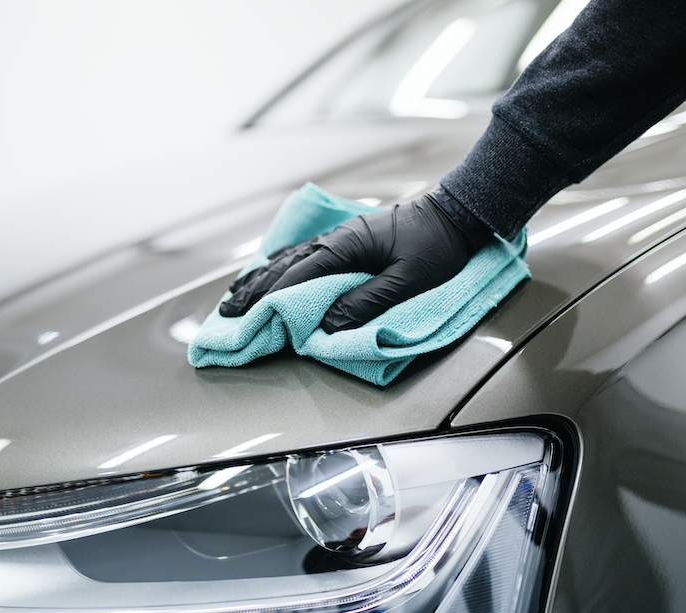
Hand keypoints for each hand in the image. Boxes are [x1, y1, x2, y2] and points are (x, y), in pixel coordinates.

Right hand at [219, 187, 493, 332]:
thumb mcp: (409, 281)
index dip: (271, 300)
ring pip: (291, 260)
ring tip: (237, 297)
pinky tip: (270, 273)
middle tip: (227, 313)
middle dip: (255, 291)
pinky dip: (281, 268)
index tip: (246, 319)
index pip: (300, 277)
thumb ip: (367, 302)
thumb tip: (327, 325)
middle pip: (285, 267)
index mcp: (347, 246)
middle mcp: (336, 240)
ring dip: (262, 280)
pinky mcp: (349, 241)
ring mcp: (341, 238)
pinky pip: (305, 255)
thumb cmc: (439, 247)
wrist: (458, 214)